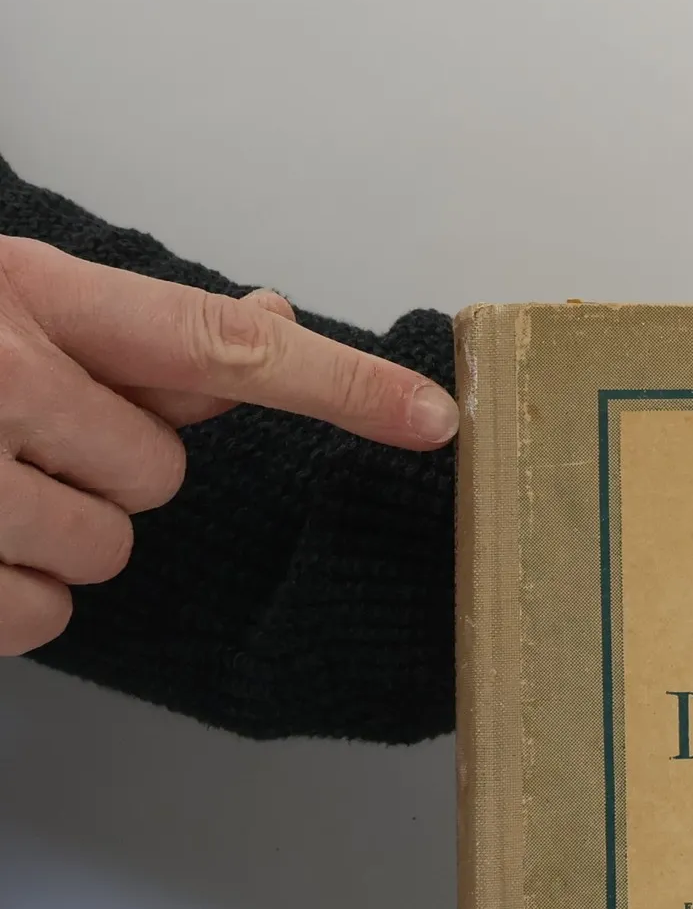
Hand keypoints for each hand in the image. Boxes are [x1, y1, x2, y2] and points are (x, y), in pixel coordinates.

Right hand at [0, 237, 458, 654]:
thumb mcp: (17, 300)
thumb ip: (140, 327)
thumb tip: (275, 316)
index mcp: (35, 293)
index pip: (227, 345)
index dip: (342, 386)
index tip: (434, 417)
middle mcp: (6, 374)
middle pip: (160, 471)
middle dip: (107, 465)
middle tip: (26, 434)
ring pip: (107, 547)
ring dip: (56, 531)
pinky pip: (44, 614)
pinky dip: (15, 593)